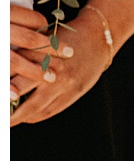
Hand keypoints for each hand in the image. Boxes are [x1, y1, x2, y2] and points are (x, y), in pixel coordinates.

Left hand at [10, 5, 114, 125]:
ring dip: (17, 116)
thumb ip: (23, 56)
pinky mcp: (73, 92)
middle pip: (19, 90)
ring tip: (7, 121)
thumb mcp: (42, 41)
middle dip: (5, 103)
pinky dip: (35, 116)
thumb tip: (6, 73)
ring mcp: (63, 83)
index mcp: (39, 52)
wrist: (98, 39)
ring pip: (34, 106)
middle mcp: (50, 68)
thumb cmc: (66, 39)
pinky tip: (26, 117)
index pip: (12, 70)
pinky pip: (49, 111)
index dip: (3, 85)